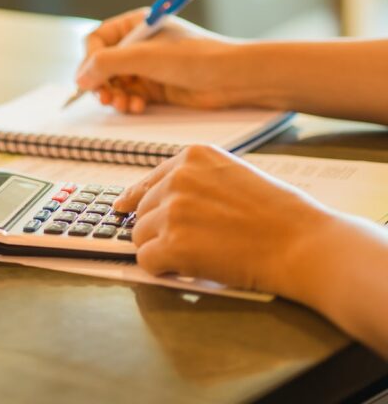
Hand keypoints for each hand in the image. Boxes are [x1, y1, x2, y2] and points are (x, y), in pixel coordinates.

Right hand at [76, 8, 244, 113]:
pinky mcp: (155, 87)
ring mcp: (147, 67)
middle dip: (102, 83)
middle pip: (102, 65)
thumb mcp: (145, 56)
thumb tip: (80, 78)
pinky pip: (130, 95)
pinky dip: (129, 103)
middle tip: (106, 98)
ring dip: (115, 96)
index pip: (97, 40)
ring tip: (124, 105)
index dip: (90, 61)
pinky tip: (138, 106)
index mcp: (136, 25)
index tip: (91, 80)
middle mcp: (139, 45)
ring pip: (114, 83)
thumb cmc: (195, 57)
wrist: (231, 78)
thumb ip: (107, 64)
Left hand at [114, 145, 333, 295]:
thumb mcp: (232, 175)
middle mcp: (177, 179)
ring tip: (197, 252)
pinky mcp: (172, 244)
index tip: (123, 207)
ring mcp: (172, 211)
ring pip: (140, 236)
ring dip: (161, 248)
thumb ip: (194, 181)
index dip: (137, 198)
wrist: (302, 242)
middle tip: (192, 241)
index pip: (147, 181)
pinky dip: (161, 268)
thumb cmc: (278, 213)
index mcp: (192, 157)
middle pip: (142, 211)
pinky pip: (146, 260)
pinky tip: (186, 266)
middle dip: (159, 229)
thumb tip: (156, 199)